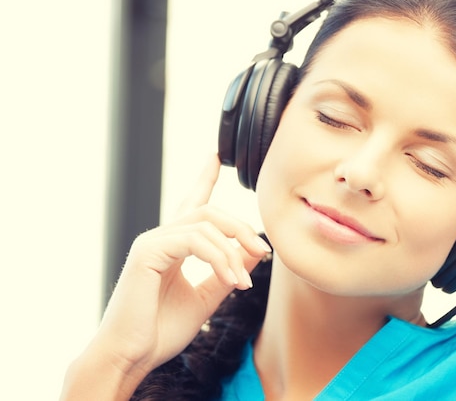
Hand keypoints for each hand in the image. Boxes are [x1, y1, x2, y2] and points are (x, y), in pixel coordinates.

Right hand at [61, 153, 269, 398]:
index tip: (215, 157)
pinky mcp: (148, 251)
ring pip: (205, 223)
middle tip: (264, 250)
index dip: (204, 178)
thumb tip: (256, 250)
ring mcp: (152, 242)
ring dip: (233, 251)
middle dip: (241, 227)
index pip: (191, 204)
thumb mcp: (207, 296)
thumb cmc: (162, 330)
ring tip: (243, 282)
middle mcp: (161, 238)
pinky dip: (219, 258)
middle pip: (209, 212)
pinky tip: (230, 281)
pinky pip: (195, 240)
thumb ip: (230, 270)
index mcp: (173, 246)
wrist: (132, 357)